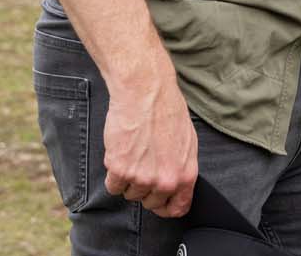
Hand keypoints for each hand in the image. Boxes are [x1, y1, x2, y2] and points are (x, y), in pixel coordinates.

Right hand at [103, 68, 198, 217]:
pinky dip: (113, 174)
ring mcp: (141, 178)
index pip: (177, 208)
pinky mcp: (120, 170)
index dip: (166, 207)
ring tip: (134, 152)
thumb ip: (181, 168)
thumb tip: (175, 185)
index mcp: (185, 175)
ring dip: (128, 178)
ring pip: (130, 194)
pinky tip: (121, 153)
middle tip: (143, 164)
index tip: (159, 203)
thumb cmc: (167, 111)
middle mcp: (165, 181)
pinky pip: (112, 186)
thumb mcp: (188, 142)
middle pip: (150, 202)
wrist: (145, 92)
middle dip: (145, 188)